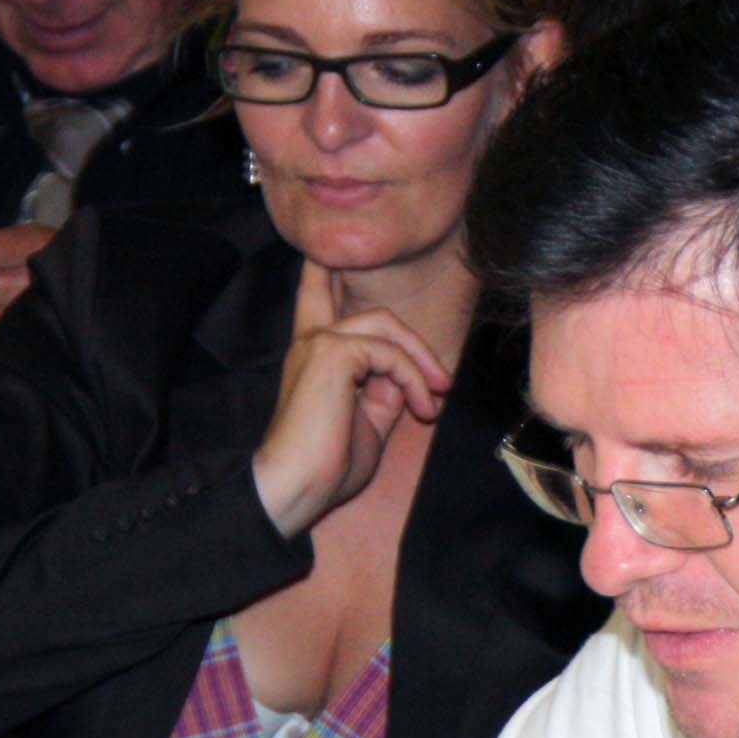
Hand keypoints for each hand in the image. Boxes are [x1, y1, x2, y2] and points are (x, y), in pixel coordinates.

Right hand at [248, 264, 451, 536]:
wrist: (297, 487)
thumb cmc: (326, 464)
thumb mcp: (367, 421)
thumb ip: (384, 391)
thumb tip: (408, 376)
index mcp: (314, 355)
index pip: (317, 297)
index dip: (324, 271)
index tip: (326, 250)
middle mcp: (312, 340)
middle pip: (375, 314)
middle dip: (415, 344)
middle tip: (441, 383)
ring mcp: (319, 343)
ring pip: (385, 326)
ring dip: (420, 362)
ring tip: (435, 397)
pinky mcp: (331, 353)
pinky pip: (389, 354)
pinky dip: (412, 379)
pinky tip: (419, 408)